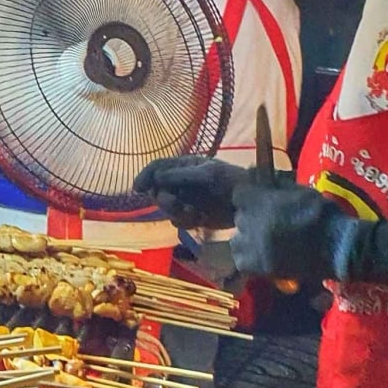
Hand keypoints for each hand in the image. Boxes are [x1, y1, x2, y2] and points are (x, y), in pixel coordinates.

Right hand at [133, 156, 248, 229]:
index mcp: (183, 166)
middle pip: (157, 191)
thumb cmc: (231, 181)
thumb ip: (180, 175)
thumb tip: (156, 178)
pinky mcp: (192, 216)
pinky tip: (201, 219)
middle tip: (174, 203)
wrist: (249, 203)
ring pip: (165, 209)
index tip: (138, 188)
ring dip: (176, 212)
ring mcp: (185, 200)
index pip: (157, 168)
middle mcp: (180, 183)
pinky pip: (177, 221)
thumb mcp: (206, 174)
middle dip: (163, 199)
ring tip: (194, 213)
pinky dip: (187, 221)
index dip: (146, 176)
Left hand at [230, 182, 373, 281]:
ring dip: (248, 239)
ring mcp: (254, 245)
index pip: (239, 194)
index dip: (249, 198)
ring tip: (265, 241)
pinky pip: (241, 260)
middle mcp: (253, 222)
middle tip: (268, 223)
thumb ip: (277, 184)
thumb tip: (257, 173)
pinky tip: (263, 256)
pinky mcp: (260, 266)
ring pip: (238, 239)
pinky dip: (249, 259)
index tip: (258, 201)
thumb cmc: (324, 215)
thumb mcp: (301, 191)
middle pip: (240, 217)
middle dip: (251, 218)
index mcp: (262, 201)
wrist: (339, 247)